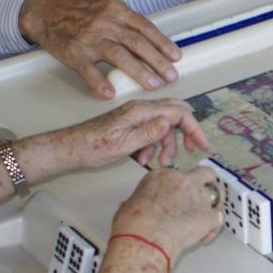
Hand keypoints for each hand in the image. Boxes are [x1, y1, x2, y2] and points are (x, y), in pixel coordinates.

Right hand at [19, 0, 182, 98]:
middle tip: (170, 76)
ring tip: (152, 84)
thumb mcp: (106, 9)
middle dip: (157, 61)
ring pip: (119, 55)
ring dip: (138, 71)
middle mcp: (105, 23)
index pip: (145, 28)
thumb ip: (126, 23)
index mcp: (116, 10)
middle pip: (137, 43)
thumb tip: (150, 42)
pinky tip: (109, 93)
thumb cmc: (77, 12)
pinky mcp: (73, 52)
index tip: (176, 57)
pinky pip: (88, 69)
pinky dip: (99, 82)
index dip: (162, 43)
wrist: (44, 11)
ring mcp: (89, 38)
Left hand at [49, 98, 208, 172]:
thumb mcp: (124, 144)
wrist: (71, 148)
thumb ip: (149, 132)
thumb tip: (170, 123)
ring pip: (163, 126)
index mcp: (141, 111)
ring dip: (166, 144)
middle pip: (175, 115)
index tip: (201, 145)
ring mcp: (135, 116)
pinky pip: (151, 132)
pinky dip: (153, 145)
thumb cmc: (93, 146)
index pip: (178, 112)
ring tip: (161, 162)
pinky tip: (144, 158)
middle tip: (190, 151)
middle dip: (185, 133)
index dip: (194, 128)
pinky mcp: (130, 124)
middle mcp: (140, 110)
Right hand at [112, 163, 225, 266]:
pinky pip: (218, 219)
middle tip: (202, 196)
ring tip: (206, 219)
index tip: (176, 197)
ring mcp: (199, 196)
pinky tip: (202, 239)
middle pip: (204, 173)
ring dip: (214, 205)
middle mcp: (183, 181)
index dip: (178, 187)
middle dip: (206, 182)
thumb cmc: (132, 223)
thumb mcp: (128, 205)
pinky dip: (212, 229)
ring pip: (217, 194)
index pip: (176, 175)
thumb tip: (133, 207)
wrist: (146, 236)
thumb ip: (138, 202)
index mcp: (161, 176)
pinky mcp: (209, 215)